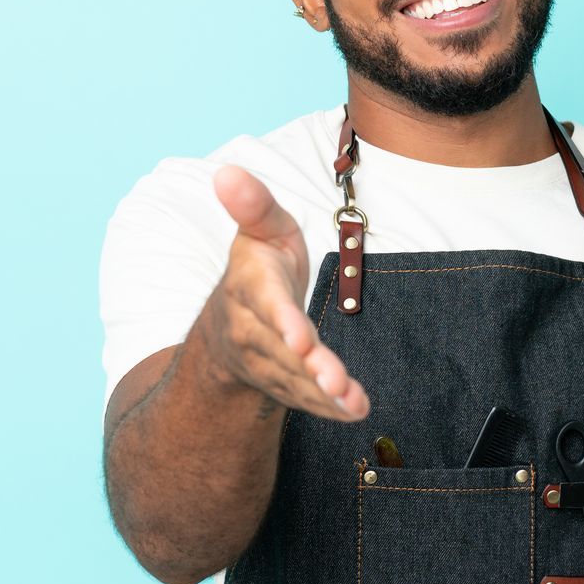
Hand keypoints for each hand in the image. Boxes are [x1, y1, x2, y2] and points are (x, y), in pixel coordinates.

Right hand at [197, 164, 370, 422]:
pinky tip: (355, 410)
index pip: (266, 305)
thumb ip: (253, 205)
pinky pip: (303, 400)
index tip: (300, 338)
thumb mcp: (260, 230)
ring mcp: (263, 363)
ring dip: (324, 394)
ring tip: (353, 402)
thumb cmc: (258, 267)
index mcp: (249, 287)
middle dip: (309, 367)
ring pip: (294, 381)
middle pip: (282, 351)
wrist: (228, 325)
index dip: (282, 321)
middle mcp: (250, 330)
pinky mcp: (279, 385)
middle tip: (335, 381)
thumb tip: (228, 172)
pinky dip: (329, 408)